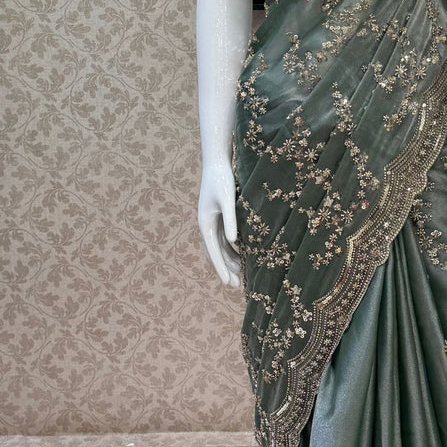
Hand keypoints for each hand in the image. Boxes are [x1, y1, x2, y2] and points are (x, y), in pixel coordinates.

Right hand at [198, 158, 241, 288]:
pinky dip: (231, 249)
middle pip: (215, 252)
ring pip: (220, 247)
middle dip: (225, 269)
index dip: (220, 268)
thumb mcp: (228, 199)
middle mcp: (206, 224)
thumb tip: (233, 242)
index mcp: (205, 222)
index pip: (213, 251)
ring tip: (239, 275)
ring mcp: (211, 221)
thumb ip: (230, 220)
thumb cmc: (222, 178)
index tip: (227, 283)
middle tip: (235, 286)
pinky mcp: (218, 215)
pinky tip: (241, 255)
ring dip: (228, 260)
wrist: (217, 161)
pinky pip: (223, 238)